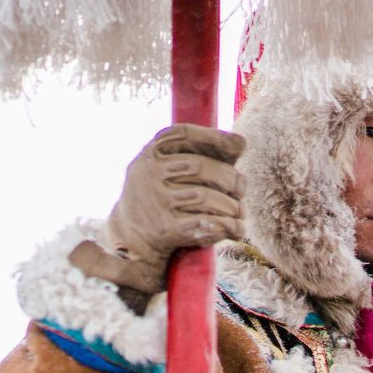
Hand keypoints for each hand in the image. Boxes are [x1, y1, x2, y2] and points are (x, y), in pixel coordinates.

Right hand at [69, 125, 246, 294]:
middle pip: (200, 167)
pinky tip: (234, 228)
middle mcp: (148, 174)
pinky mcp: (164, 229)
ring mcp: (155, 201)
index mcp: (150, 155)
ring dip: (231, 206)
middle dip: (229, 178)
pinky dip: (226, 226)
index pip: (182, 133)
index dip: (213, 136)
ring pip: (204, 197)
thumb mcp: (169, 171)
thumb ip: (202, 154)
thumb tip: (240, 142)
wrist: (132, 239)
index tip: (238, 144)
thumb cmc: (162, 199)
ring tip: (239, 212)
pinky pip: (205, 223)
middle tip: (240, 189)